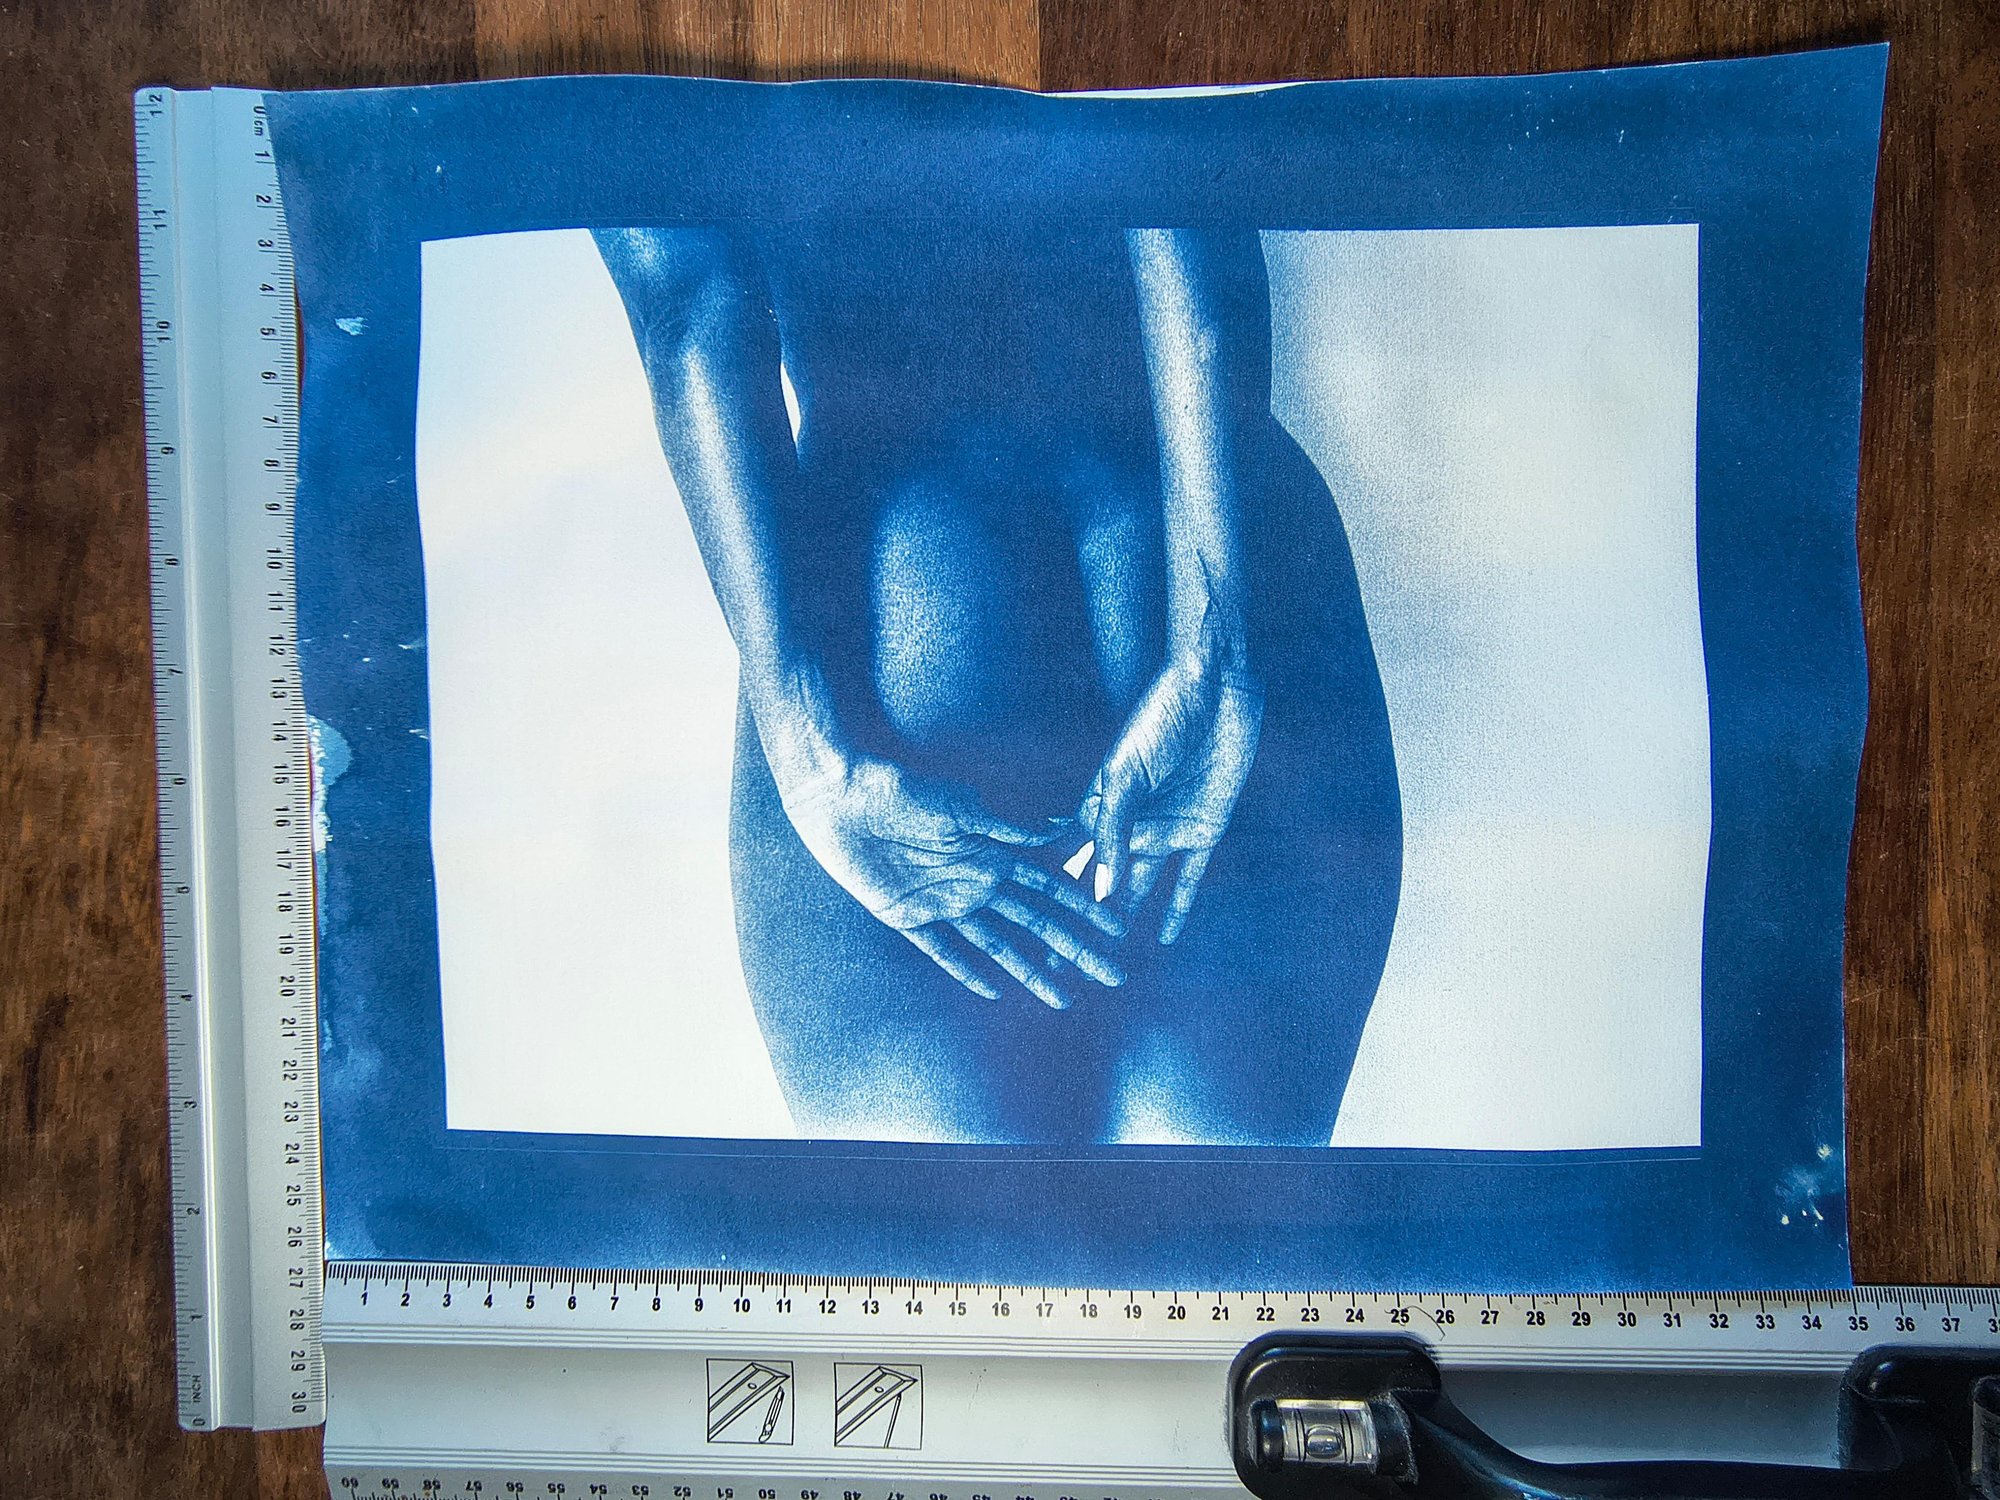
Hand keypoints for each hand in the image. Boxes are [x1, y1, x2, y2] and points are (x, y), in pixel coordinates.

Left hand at [774, 751, 1128, 1009]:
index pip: (1050, 887)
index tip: (1116, 928)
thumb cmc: (898, 790)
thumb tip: (1054, 831)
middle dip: (1073, 950)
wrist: (840, 797)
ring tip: (1062, 999)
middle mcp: (975, 880)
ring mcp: (943, 901)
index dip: (1083, 908)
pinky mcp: (906, 915)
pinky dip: (967, 971)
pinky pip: (942, 951)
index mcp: (992, 852)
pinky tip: (994, 990)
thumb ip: (1002, 827)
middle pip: (1035, 924)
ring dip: (1030, 971)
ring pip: (997, 945)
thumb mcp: (957, 805)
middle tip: (1110, 976)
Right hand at [1076, 636, 1262, 943]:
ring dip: (1126, 917)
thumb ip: (1116, 832)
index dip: (1050, 892)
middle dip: (1082, 919)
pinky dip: (1178, 906)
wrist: (1216, 690)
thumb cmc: (1163, 717)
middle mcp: (1130, 821)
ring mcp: (1165, 827)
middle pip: (1103, 879)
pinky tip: (1165, 937)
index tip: (1031, 926)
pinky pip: (1190, 877)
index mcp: (1100, 802)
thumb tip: (1102, 890)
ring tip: (1107, 958)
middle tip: (1062, 961)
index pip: (1070, 856)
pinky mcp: (1203, 829)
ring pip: (1141, 884)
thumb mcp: (1128, 774)